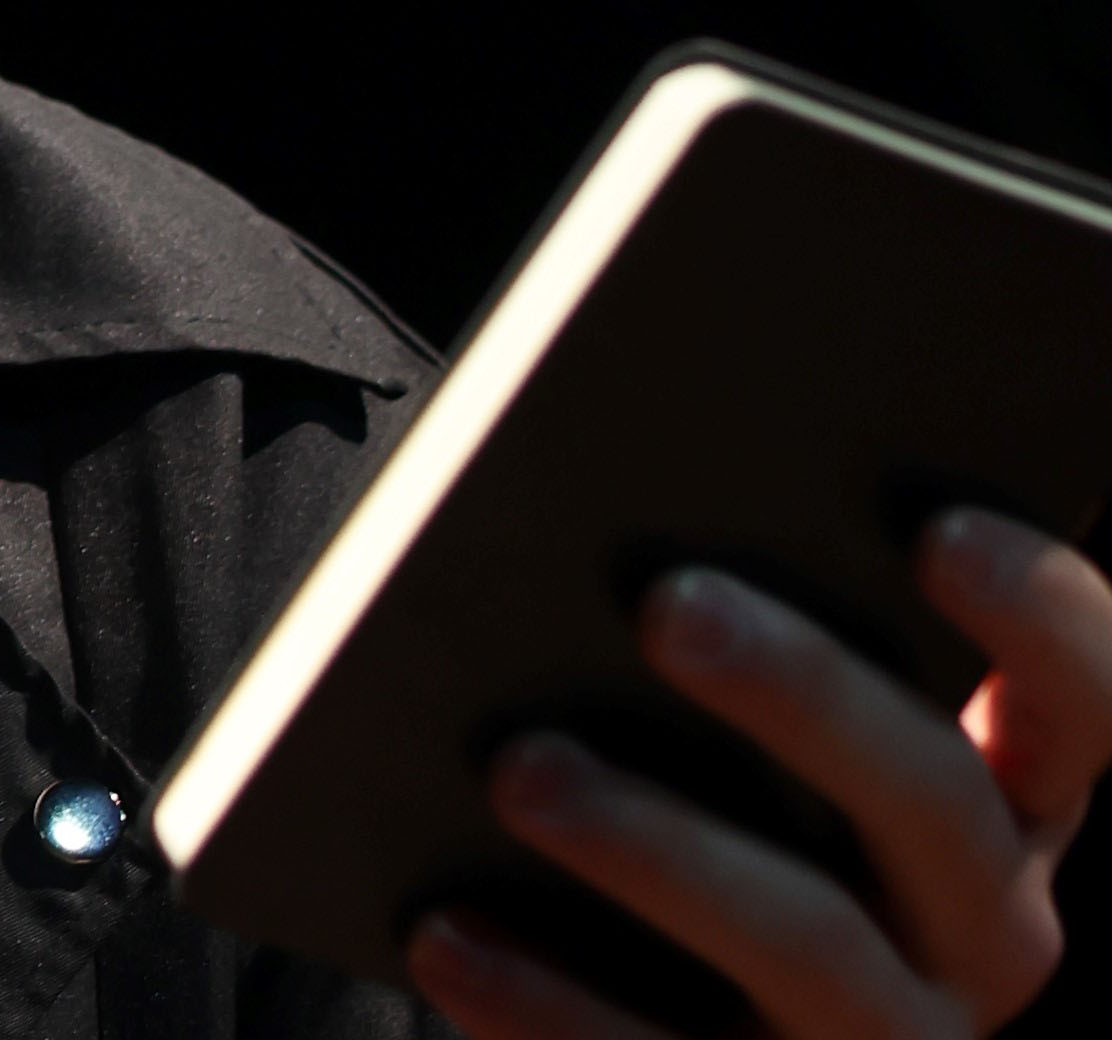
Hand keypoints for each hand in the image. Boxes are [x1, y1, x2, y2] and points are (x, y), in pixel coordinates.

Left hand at [405, 510, 1111, 1039]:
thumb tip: (639, 502)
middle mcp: (980, 933)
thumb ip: (759, 622)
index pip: (1080, 704)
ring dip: (656, 846)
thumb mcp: (791, 740)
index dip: (1041, 616)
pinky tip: (440, 929)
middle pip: (932, 801)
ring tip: (520, 768)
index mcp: (1005, 806)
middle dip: (805, 692)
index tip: (939, 526)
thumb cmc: (728, 811)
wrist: (710, 1035)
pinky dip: (542, 999)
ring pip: (806, 942)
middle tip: (669, 601)